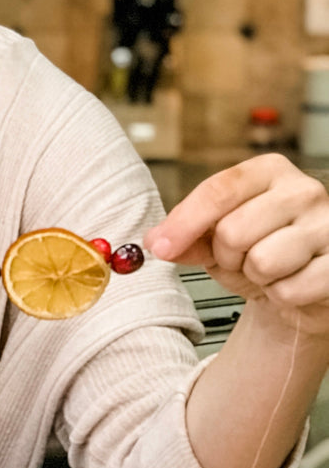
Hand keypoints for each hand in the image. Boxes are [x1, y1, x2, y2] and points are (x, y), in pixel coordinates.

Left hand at [144, 154, 328, 336]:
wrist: (302, 288)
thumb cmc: (261, 252)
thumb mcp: (216, 240)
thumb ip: (186, 236)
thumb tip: (156, 241)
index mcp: (270, 171)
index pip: (219, 190)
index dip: (184, 222)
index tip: (161, 247)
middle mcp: (304, 190)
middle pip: (233, 230)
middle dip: (227, 256)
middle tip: (243, 258)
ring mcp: (328, 225)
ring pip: (262, 261)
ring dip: (256, 277)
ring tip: (270, 270)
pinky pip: (290, 290)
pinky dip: (282, 296)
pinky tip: (293, 283)